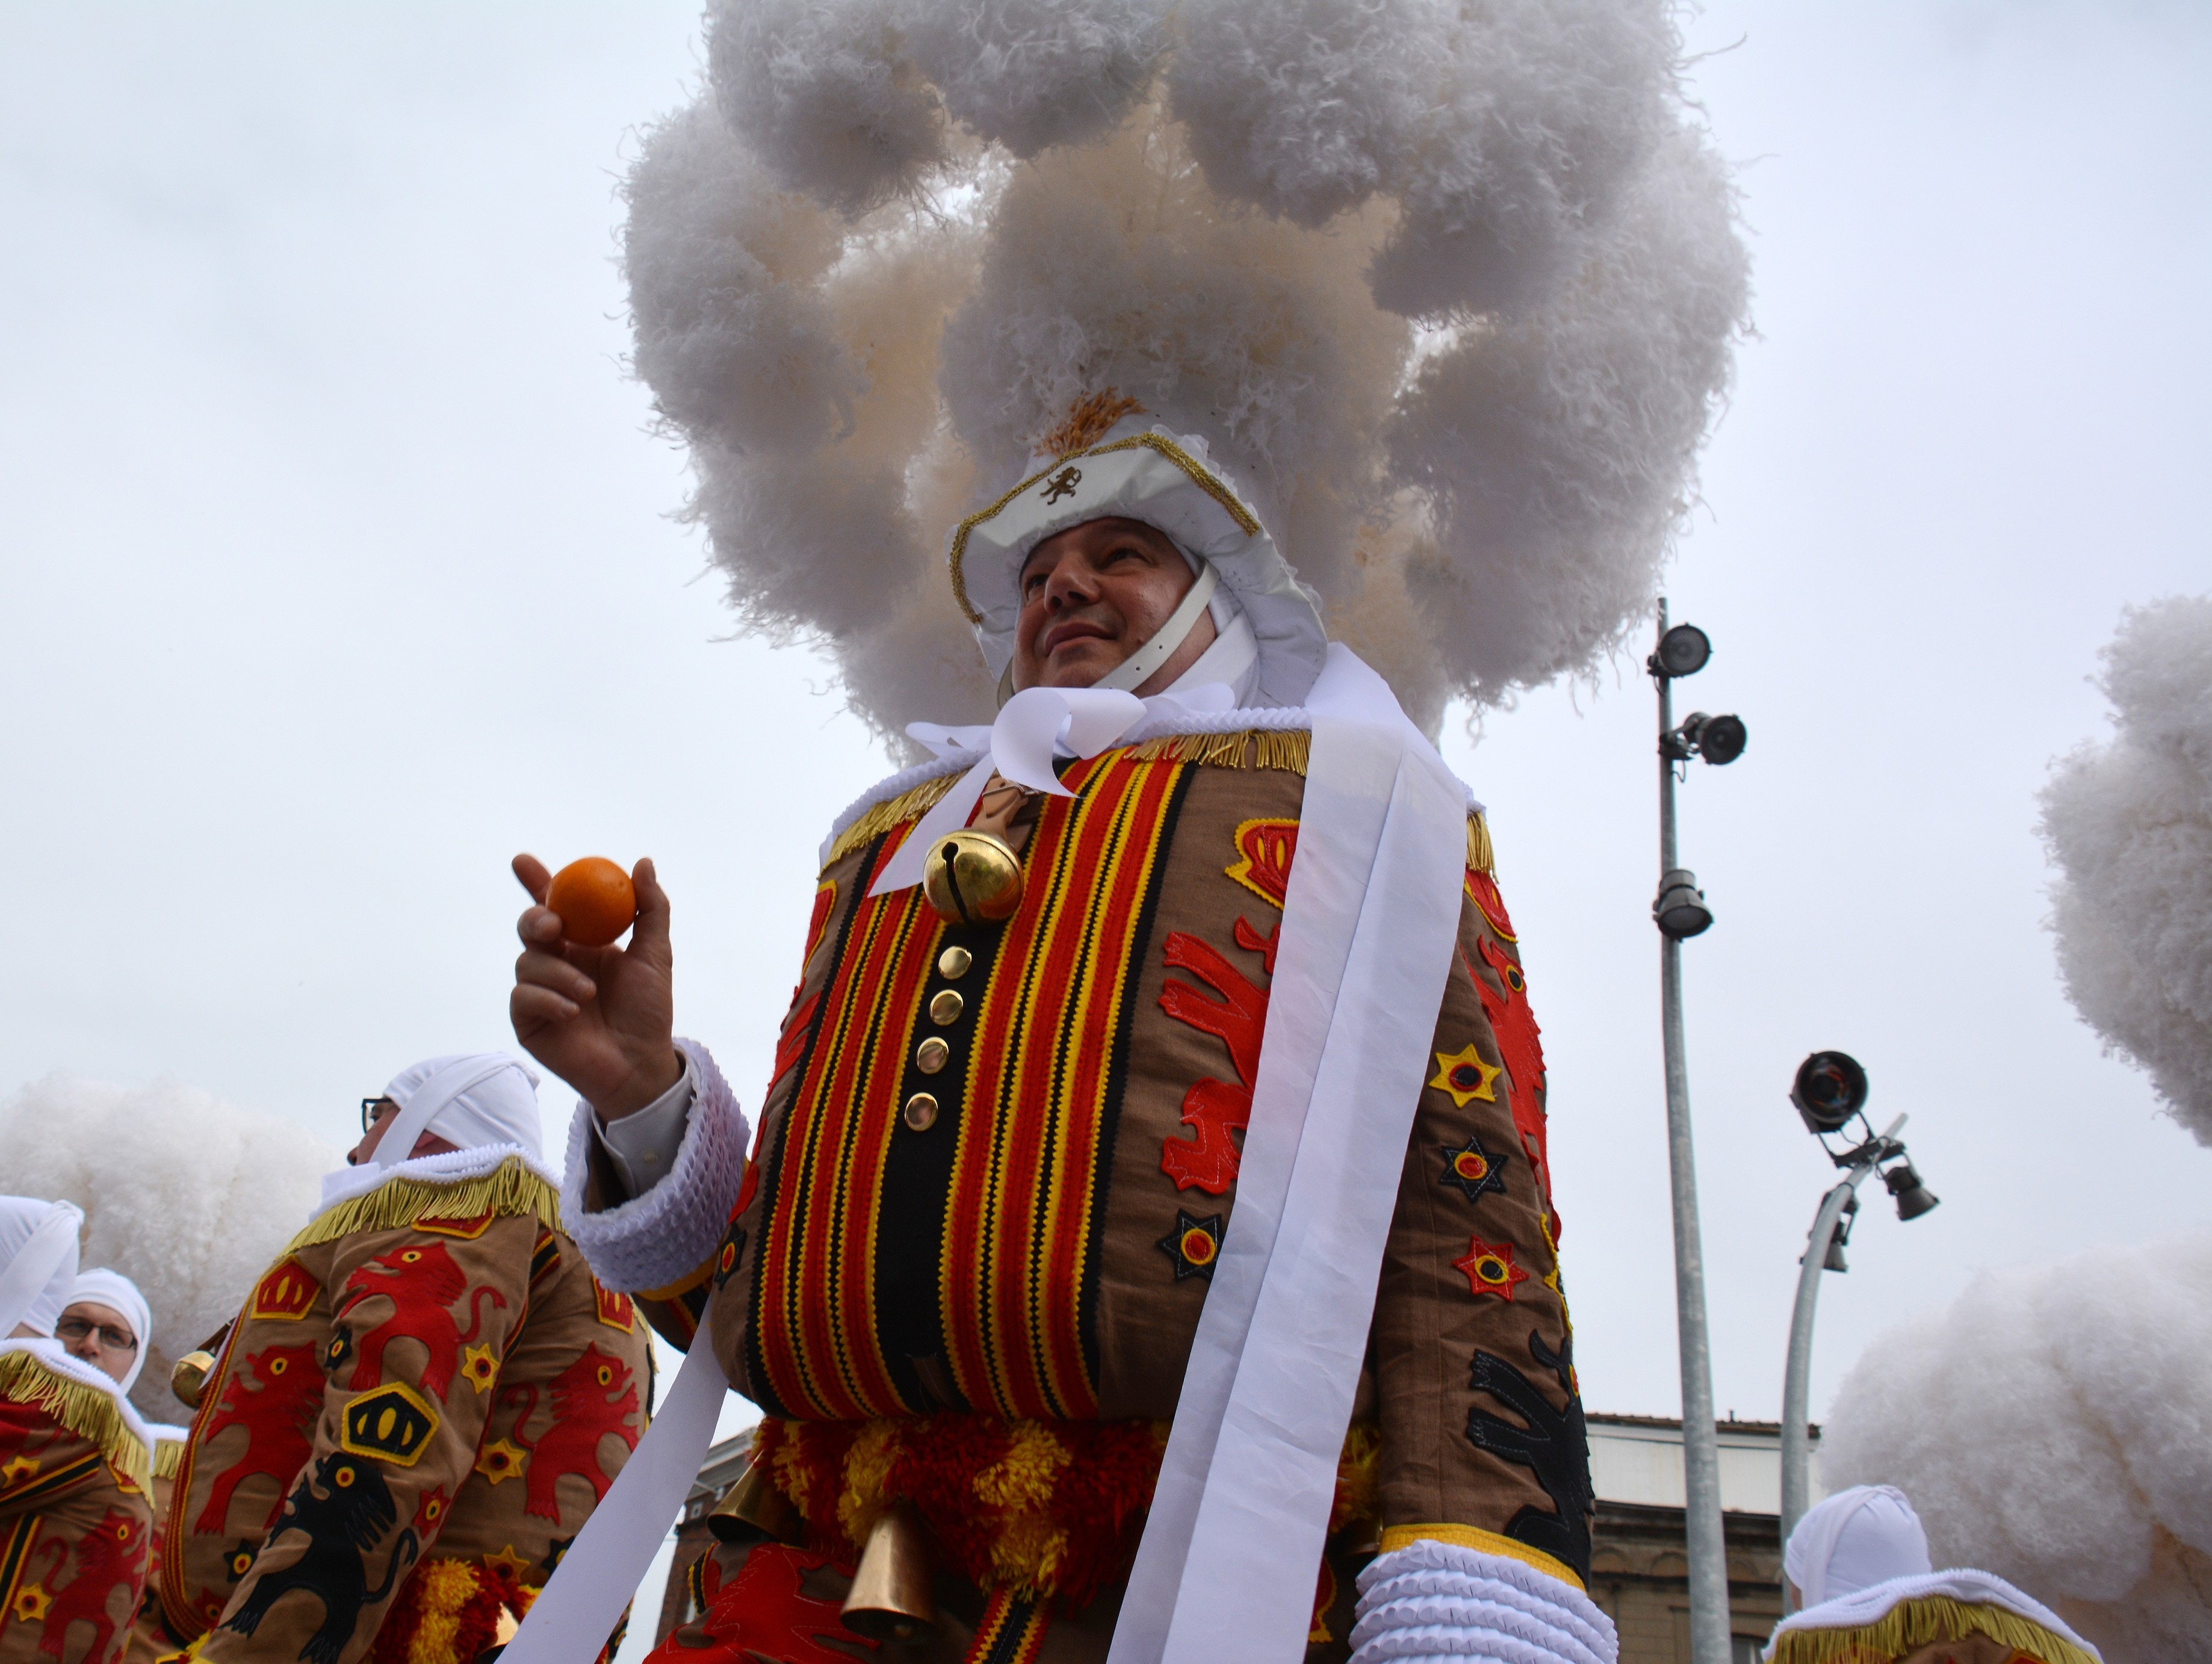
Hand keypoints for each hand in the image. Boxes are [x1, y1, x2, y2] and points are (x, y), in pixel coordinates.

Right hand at [509, 854, 681, 1118]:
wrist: (641, 1062)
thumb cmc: (649, 1010)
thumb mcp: (656, 955)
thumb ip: (651, 909)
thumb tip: (643, 862)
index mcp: (583, 941)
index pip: (555, 904)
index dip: (536, 881)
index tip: (523, 862)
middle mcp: (558, 961)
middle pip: (529, 926)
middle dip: (534, 919)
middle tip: (552, 926)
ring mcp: (540, 990)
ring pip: (527, 962)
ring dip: (558, 973)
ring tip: (588, 994)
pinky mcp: (528, 1020)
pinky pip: (522, 997)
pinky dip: (547, 999)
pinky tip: (573, 1012)